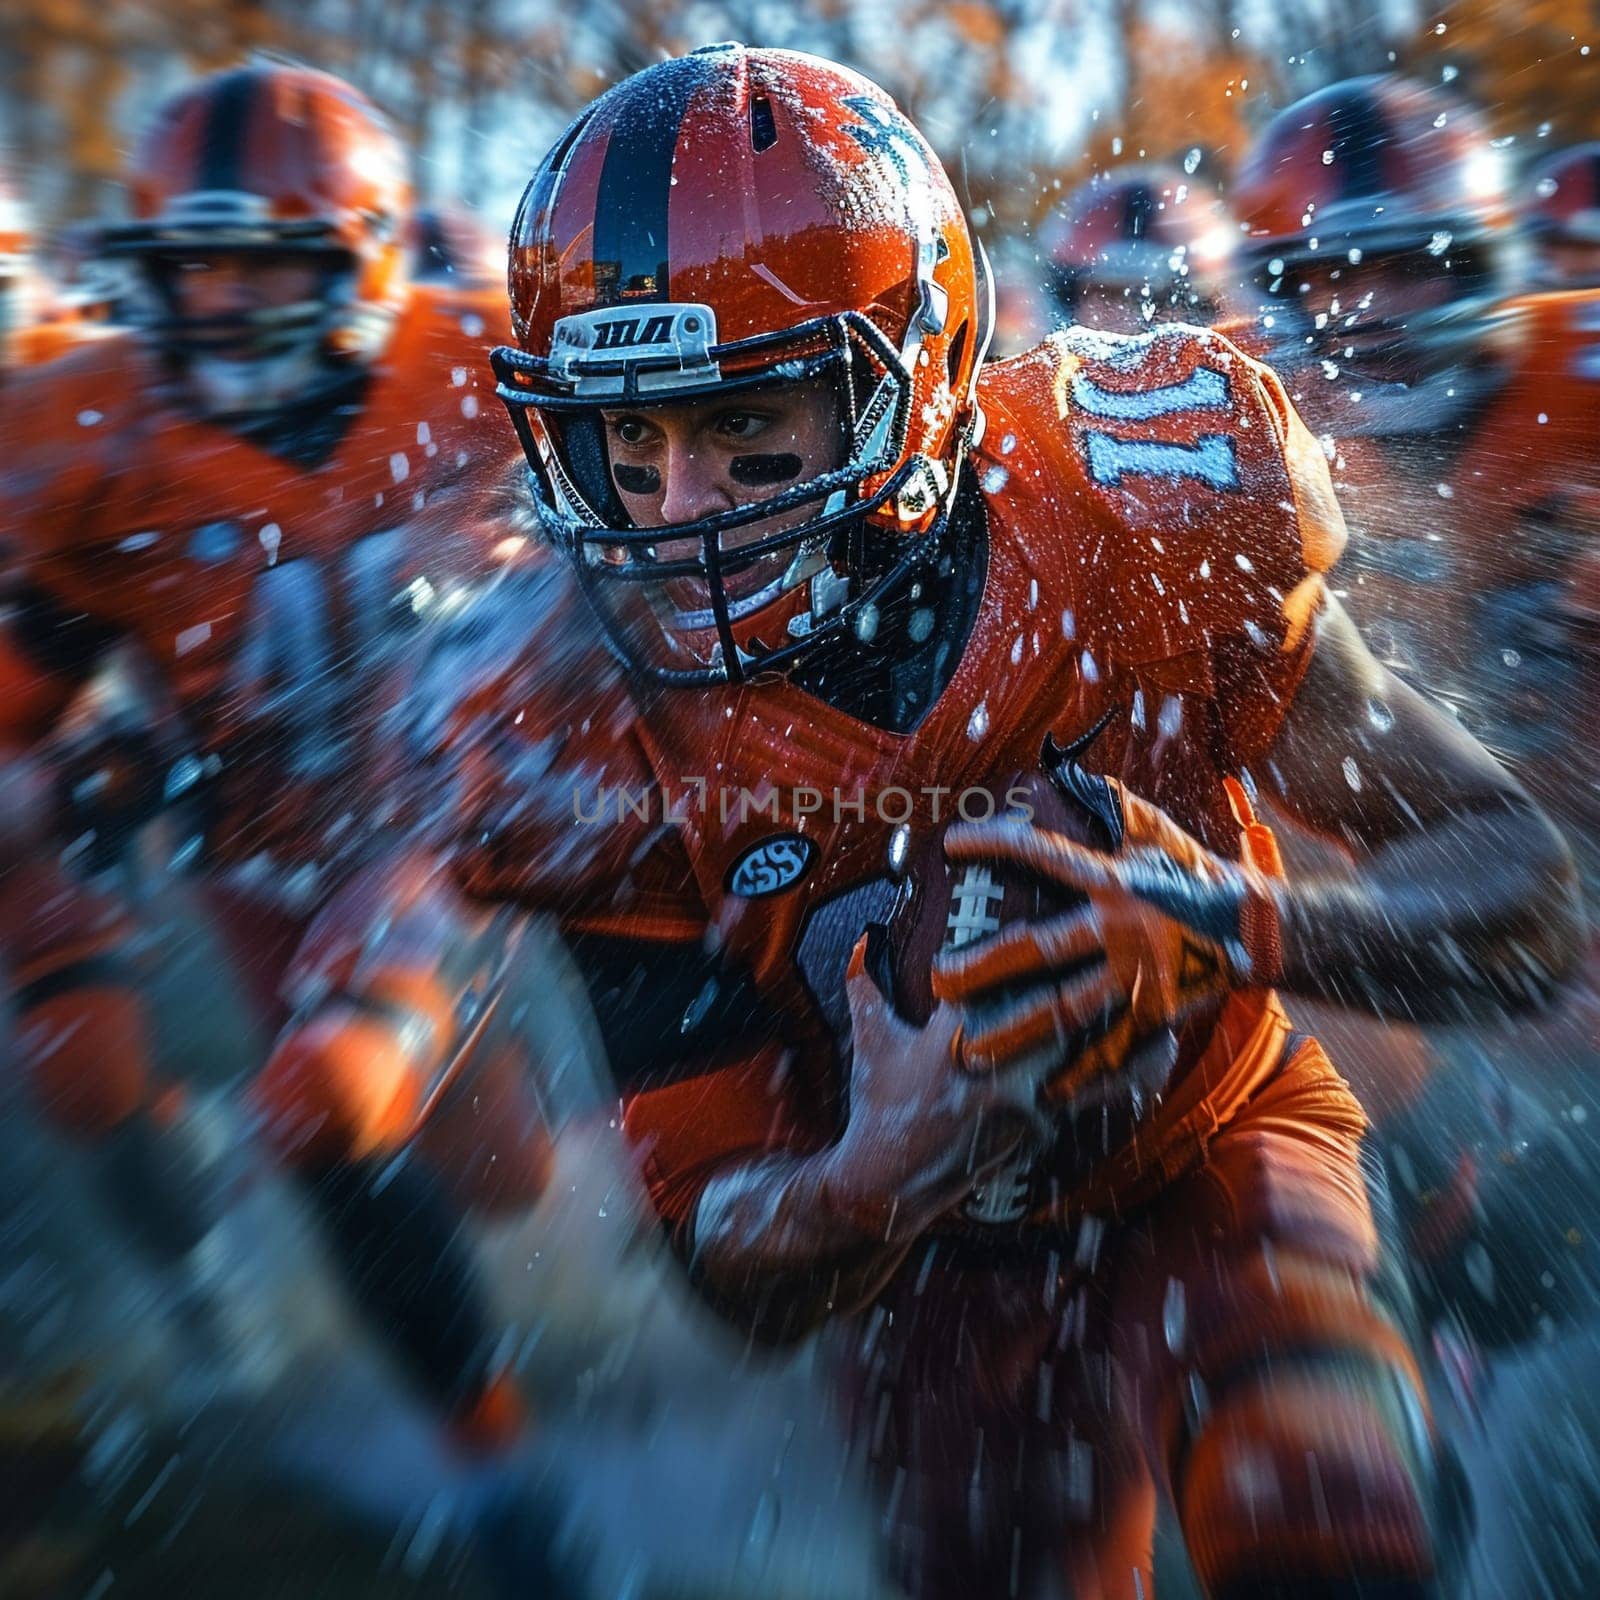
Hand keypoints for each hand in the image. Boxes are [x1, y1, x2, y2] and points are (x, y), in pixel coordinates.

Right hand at [824, 931, 1061, 1238]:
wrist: (887, 1183)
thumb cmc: (878, 1106)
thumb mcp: (870, 1045)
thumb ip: (864, 988)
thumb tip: (863, 940)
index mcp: (949, 1037)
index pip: (992, 979)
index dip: (1010, 954)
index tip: (1027, 930)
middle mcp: (988, 1068)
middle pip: (1044, 1011)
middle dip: (1050, 995)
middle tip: (1062, 977)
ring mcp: (1015, 1103)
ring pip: (1059, 1051)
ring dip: (1060, 1036)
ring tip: (1073, 1015)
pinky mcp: (1031, 1131)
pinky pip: (1061, 1093)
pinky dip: (1059, 1080)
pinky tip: (1063, 1067)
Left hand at [930, 784, 1282, 1100]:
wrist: (1260, 930)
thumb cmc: (1199, 878)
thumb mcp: (1158, 837)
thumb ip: (1117, 813)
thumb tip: (1078, 777)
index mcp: (1113, 881)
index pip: (1043, 855)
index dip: (997, 845)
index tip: (951, 844)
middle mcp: (1118, 929)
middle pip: (1037, 950)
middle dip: (981, 966)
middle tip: (937, 980)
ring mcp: (1135, 977)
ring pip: (1063, 1010)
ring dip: (1014, 1032)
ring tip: (970, 1050)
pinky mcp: (1153, 1015)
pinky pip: (1108, 1051)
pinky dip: (1078, 1074)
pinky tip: (1044, 1091)